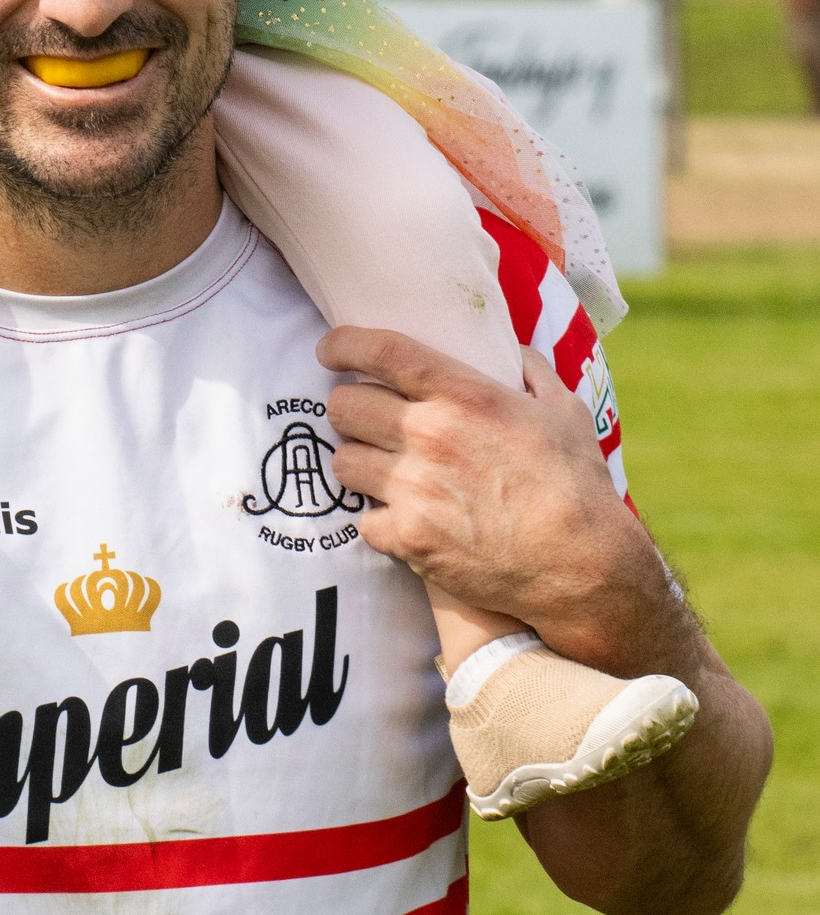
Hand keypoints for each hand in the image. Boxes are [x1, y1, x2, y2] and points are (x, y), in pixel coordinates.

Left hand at [320, 329, 665, 665]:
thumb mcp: (565, 411)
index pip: (379, 351)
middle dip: (349, 409)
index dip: (343, 344)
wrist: (584, 569)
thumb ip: (532, 371)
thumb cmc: (578, 486)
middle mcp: (429, 435)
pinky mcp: (409, 539)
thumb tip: (513, 349)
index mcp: (463, 395)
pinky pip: (363, 520)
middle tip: (366, 420)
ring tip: (380, 470)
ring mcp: (414, 489)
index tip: (329, 350)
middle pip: (344, 405)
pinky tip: (402, 519)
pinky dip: (379, 521)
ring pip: (342, 462)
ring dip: (358, 463)